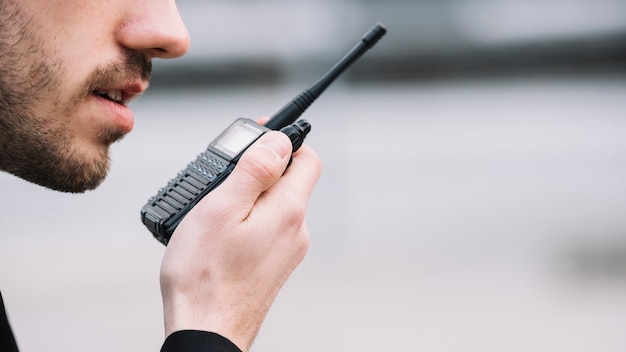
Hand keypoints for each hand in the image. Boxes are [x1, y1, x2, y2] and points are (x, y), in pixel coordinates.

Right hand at [159, 128, 320, 350]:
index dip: (284, 140)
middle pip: (289, 179)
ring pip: (275, 204)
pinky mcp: (275, 264)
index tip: (256, 139)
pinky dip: (248, 219)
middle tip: (224, 176)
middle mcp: (296, 230)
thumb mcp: (221, 209)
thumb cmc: (204, 276)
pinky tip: (222, 232)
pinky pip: (268, 227)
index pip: (306, 158)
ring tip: (216, 209)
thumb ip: (255, 170)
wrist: (206, 331)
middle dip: (260, 169)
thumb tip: (281, 140)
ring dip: (250, 196)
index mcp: (288, 210)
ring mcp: (288, 250)